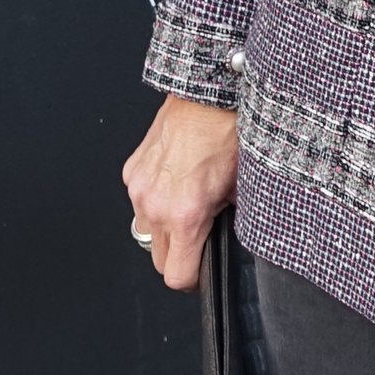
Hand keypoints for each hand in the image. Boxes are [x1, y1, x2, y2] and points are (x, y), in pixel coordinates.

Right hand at [121, 94, 240, 290]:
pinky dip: (156, 200)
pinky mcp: (131, 172)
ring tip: (188, 204)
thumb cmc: (227, 132)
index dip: (193, 280)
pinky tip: (176, 182)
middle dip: (178, 255)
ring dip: (164, 228)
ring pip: (146, 231)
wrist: (206, 95)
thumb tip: (228, 235)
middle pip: (157, 260)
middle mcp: (155, 205)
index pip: (176, 276)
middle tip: (199, 236)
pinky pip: (140, 201)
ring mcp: (139, 188)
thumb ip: (231, 221)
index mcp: (184, 215)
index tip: (202, 272)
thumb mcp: (243, 187)